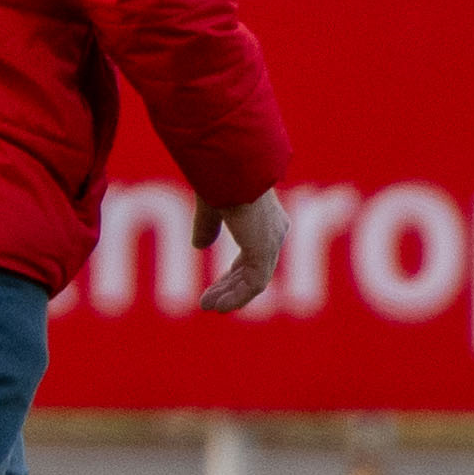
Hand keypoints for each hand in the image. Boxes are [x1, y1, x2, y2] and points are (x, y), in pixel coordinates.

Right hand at [194, 188, 285, 313]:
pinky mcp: (263, 250)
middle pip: (252, 271)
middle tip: (207, 302)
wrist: (230, 168)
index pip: (251, 257)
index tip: (213, 289)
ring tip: (208, 306)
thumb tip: (199, 246)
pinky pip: (254, 284)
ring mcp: (271, 242)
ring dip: (230, 295)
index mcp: (265, 221)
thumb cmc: (221, 178)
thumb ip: (207, 226)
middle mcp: (273, 233)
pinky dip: (237, 297)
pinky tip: (219, 305)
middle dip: (228, 288)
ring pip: (254, 280)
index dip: (231, 275)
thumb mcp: (211, 206)